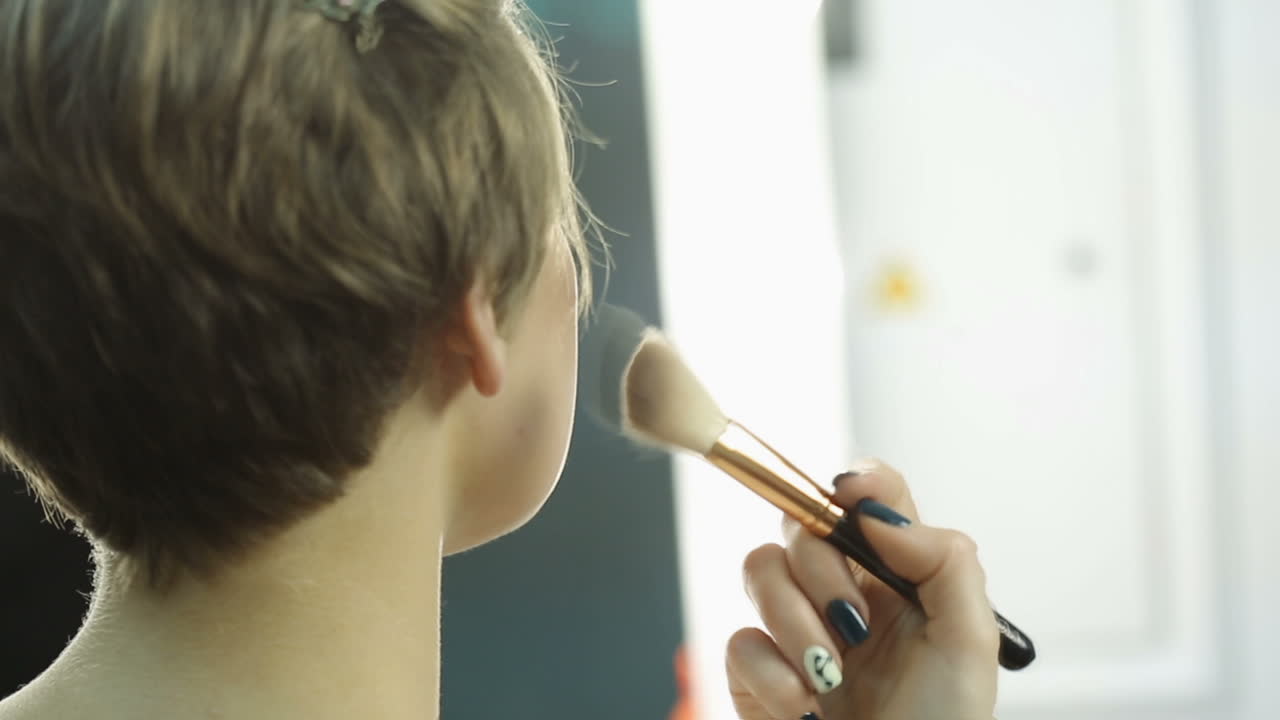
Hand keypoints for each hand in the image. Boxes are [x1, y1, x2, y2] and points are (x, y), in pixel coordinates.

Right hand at [726, 459, 998, 719]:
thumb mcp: (969, 643)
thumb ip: (943, 559)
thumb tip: (877, 510)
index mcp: (897, 578)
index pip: (868, 499)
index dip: (855, 483)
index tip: (847, 494)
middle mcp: (843, 593)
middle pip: (799, 524)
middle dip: (821, 573)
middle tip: (853, 626)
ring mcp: (794, 629)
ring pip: (759, 570)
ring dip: (796, 626)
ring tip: (830, 678)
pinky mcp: (756, 672)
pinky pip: (737, 640)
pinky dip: (771, 676)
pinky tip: (804, 709)